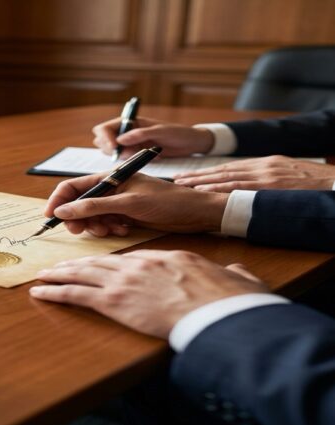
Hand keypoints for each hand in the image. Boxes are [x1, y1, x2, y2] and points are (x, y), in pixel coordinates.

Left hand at [30, 250, 269, 337]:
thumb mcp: (235, 279)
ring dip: (59, 274)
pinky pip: (76, 294)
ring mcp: (124, 282)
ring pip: (82, 273)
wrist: (216, 311)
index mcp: (165, 259)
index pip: (131, 259)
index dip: (111, 263)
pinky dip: (55, 291)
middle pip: (101, 262)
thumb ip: (232, 274)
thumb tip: (238, 273)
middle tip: (60, 266)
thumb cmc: (229, 300)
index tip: (102, 266)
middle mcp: (139, 265)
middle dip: (77, 264)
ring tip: (43, 275)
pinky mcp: (114, 301)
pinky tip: (40, 291)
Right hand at [44, 173, 227, 236]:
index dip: (58, 200)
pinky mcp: (125, 216)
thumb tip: (63, 210)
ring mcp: (117, 203)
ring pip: (91, 217)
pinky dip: (109, 230)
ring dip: (95, 226)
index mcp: (109, 177)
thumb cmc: (166, 201)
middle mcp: (110, 188)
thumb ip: (94, 207)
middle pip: (79, 204)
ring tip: (112, 230)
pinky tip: (123, 230)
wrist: (195, 213)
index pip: (73, 186)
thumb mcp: (128, 203)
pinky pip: (106, 224)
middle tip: (80, 231)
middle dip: (77, 218)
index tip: (50, 217)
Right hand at [92, 117, 214, 158]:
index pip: (105, 128)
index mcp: (130, 122)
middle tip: (127, 153)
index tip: (114, 148)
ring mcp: (129, 144)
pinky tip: (143, 158)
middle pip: (102, 141)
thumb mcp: (160, 131)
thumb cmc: (178, 133)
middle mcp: (126, 132)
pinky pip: (122, 160)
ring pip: (110, 152)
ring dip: (120, 156)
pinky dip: (128, 162)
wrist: (191, 144)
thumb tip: (119, 140)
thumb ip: (139, 134)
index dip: (105, 138)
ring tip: (139, 154)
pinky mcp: (135, 154)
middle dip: (110, 149)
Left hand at [174, 155, 334, 191]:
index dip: (209, 172)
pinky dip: (218, 189)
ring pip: (226, 177)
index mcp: (267, 163)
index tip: (190, 176)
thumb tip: (255, 190)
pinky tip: (202, 191)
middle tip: (176, 179)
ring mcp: (266, 175)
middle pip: (224, 170)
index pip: (231, 168)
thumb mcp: (292, 175)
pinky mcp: (271, 185)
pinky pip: (239, 187)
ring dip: (202, 181)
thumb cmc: (318, 185)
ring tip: (182, 185)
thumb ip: (271, 179)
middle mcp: (264, 166)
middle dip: (198, 175)